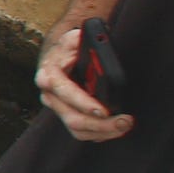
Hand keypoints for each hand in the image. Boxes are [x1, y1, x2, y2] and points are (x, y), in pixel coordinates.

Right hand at [36, 26, 133, 142]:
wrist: (60, 56)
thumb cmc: (70, 48)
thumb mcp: (74, 38)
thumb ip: (80, 40)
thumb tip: (98, 46)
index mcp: (49, 75)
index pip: (65, 93)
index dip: (84, 104)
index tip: (104, 111)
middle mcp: (50, 95)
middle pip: (73, 119)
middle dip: (101, 124)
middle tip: (124, 122)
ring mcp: (57, 108)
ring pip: (77, 130)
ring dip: (102, 132)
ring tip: (124, 127)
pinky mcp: (66, 115)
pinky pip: (81, 132)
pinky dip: (99, 133)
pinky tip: (114, 129)